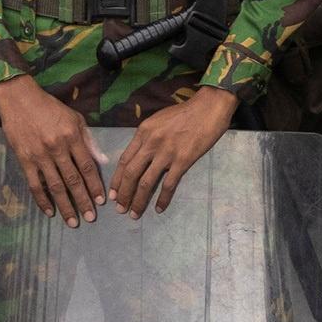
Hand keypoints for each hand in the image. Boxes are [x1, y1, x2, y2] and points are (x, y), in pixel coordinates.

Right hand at [0, 74, 104, 223]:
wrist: (19, 99)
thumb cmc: (50, 108)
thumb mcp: (75, 118)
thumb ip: (88, 140)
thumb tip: (102, 161)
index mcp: (72, 136)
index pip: (87, 166)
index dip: (95, 185)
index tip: (101, 201)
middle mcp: (57, 148)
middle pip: (73, 180)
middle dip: (83, 201)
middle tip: (91, 218)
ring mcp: (39, 156)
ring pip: (55, 186)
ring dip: (66, 206)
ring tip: (73, 221)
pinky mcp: (24, 160)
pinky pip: (35, 185)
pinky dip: (42, 200)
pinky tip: (50, 212)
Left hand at [110, 87, 238, 215]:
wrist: (209, 106)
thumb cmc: (185, 112)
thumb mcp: (158, 120)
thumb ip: (147, 137)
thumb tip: (140, 154)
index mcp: (143, 132)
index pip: (124, 160)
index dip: (116, 179)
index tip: (112, 193)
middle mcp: (151, 143)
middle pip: (131, 173)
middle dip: (123, 194)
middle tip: (119, 209)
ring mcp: (166, 153)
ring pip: (146, 182)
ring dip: (138, 200)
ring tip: (134, 214)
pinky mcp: (183, 160)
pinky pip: (169, 184)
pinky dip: (163, 199)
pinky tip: (159, 209)